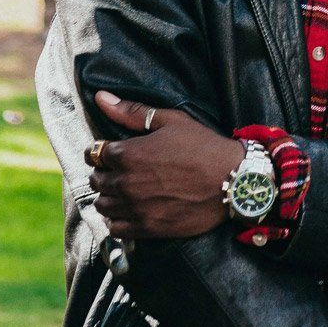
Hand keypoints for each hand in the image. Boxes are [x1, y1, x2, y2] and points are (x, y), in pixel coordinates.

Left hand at [86, 92, 244, 240]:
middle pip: (96, 180)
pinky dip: (116, 220)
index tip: (111, 151)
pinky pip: (115, 228)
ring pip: (102, 205)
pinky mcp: (147, 228)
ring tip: (123, 190)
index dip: (100, 150)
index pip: (94, 153)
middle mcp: (126, 183)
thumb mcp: (171, 121)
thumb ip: (132, 112)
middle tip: (119, 169)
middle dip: (103, 172)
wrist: (233, 181)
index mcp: (129, 154)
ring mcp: (136, 208)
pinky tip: (128, 211)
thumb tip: (101, 97)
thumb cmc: (203, 147)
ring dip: (108, 196)